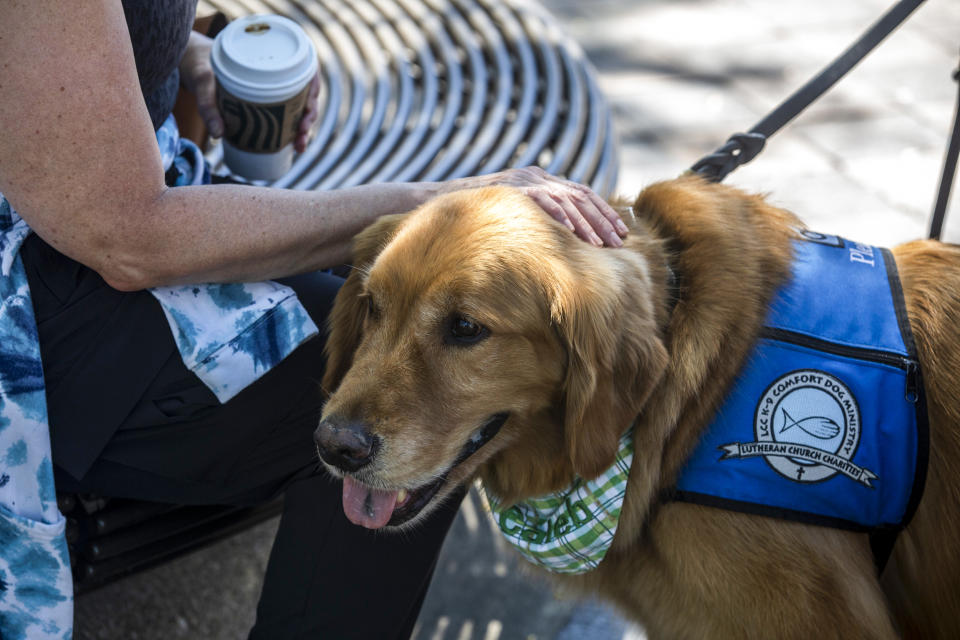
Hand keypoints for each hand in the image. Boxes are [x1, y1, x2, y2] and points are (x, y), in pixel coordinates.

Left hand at [178, 31, 320, 151]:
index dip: (313, 90)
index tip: (307, 109)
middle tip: (301, 134)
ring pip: (299, 107)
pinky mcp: (268, 100)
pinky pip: (288, 115)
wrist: (196, 65)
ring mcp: (274, 88)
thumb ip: (208, 105)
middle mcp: (277, 72)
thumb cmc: (201, 66)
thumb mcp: (203, 81)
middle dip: (309, 117)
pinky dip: (293, 131)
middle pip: (306, 93)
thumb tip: (218, 135)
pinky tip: (295, 146)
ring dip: (304, 128)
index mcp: (270, 57)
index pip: (306, 69)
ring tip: (299, 146)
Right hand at [443, 166, 627, 246]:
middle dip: (603, 219)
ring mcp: (525, 181)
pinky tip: (574, 231)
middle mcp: (536, 177)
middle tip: (619, 241)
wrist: (437, 201)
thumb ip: (533, 221)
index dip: (602, 213)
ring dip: (588, 222)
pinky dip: (560, 215)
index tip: (619, 233)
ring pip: (567, 199)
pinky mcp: (513, 187)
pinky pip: (542, 201)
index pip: (580, 194)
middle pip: (581, 195)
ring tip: (603, 243)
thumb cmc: (474, 217)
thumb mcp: (511, 217)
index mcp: (540, 182)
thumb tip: (558, 244)